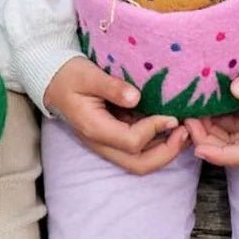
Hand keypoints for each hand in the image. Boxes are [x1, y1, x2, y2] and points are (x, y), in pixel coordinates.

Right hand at [43, 57, 187, 174]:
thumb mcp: (88, 74)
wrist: (52, 80)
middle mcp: (102, 142)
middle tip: (186, 134)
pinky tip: (169, 125)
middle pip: (138, 164)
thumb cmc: (68, 75)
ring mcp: (107, 142)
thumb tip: (136, 97)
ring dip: (165, 150)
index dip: (154, 130)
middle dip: (167, 153)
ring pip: (139, 161)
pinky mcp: (113, 136)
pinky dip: (157, 141)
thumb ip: (111, 86)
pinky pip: (137, 148)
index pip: (132, 142)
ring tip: (183, 131)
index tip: (171, 115)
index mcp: (95, 128)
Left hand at [185, 44, 238, 167]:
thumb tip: (234, 90)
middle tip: (186, 119)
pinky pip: (237, 123)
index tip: (198, 147)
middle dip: (208, 140)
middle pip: (235, 148)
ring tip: (189, 111)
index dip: (221, 155)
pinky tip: (204, 105)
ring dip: (211, 129)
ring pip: (233, 137)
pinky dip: (220, 118)